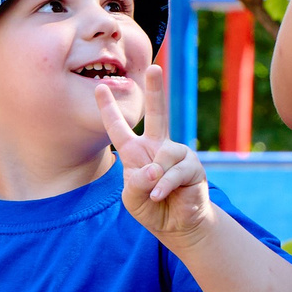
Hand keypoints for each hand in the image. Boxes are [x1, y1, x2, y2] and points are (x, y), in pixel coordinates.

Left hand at [99, 64, 215, 245]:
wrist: (178, 225)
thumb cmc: (152, 208)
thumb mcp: (132, 197)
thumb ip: (136, 182)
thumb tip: (155, 169)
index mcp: (136, 152)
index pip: (119, 129)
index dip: (109, 109)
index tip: (99, 88)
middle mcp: (157, 147)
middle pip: (157, 113)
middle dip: (155, 89)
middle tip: (154, 67)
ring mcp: (177, 154)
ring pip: (163, 156)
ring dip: (156, 179)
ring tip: (155, 195)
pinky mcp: (192, 166)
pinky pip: (175, 172)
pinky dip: (165, 186)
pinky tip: (160, 196)